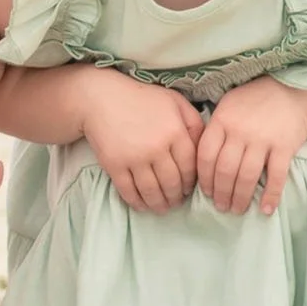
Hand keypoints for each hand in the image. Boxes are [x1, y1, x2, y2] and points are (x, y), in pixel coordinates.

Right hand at [78, 71, 201, 213]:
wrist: (101, 97)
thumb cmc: (141, 99)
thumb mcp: (175, 101)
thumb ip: (194, 122)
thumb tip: (205, 148)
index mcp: (175, 131)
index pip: (190, 168)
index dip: (190, 183)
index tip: (188, 189)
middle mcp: (157, 147)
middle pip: (172, 183)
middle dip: (176, 198)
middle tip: (175, 202)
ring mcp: (135, 158)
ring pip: (152, 191)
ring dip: (158, 204)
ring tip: (161, 208)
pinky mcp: (114, 165)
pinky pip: (128, 191)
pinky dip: (136, 202)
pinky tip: (141, 205)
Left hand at [195, 77, 306, 214]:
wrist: (292, 90)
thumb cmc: (253, 100)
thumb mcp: (227, 106)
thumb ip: (215, 129)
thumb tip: (201, 160)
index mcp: (221, 120)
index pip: (205, 155)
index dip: (204, 178)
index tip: (205, 192)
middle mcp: (240, 131)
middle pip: (225, 170)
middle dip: (221, 193)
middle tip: (221, 207)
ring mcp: (263, 139)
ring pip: (247, 176)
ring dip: (241, 197)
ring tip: (237, 209)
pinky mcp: (284, 146)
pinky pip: (276, 176)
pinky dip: (271, 195)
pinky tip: (266, 209)